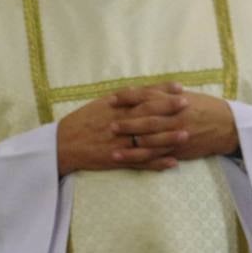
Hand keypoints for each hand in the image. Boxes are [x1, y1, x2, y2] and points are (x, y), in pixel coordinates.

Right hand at [57, 84, 183, 173]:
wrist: (63, 144)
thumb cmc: (81, 123)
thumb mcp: (98, 106)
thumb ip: (120, 100)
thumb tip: (140, 91)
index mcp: (113, 109)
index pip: (141, 98)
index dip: (161, 92)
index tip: (179, 88)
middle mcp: (117, 125)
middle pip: (147, 116)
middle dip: (169, 110)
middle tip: (189, 105)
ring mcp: (118, 143)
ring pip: (146, 141)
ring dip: (168, 139)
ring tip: (186, 135)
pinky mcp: (117, 160)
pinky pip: (139, 163)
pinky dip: (156, 164)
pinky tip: (172, 163)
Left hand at [111, 86, 237, 161]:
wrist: (228, 126)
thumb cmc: (203, 107)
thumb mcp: (184, 96)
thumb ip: (160, 93)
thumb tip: (134, 90)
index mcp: (175, 101)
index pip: (148, 97)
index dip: (128, 98)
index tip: (111, 99)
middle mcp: (175, 118)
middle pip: (148, 121)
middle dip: (128, 124)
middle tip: (109, 125)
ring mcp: (177, 136)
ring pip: (151, 142)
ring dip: (131, 147)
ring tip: (112, 149)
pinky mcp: (179, 151)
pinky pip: (158, 157)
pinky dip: (143, 159)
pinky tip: (129, 161)